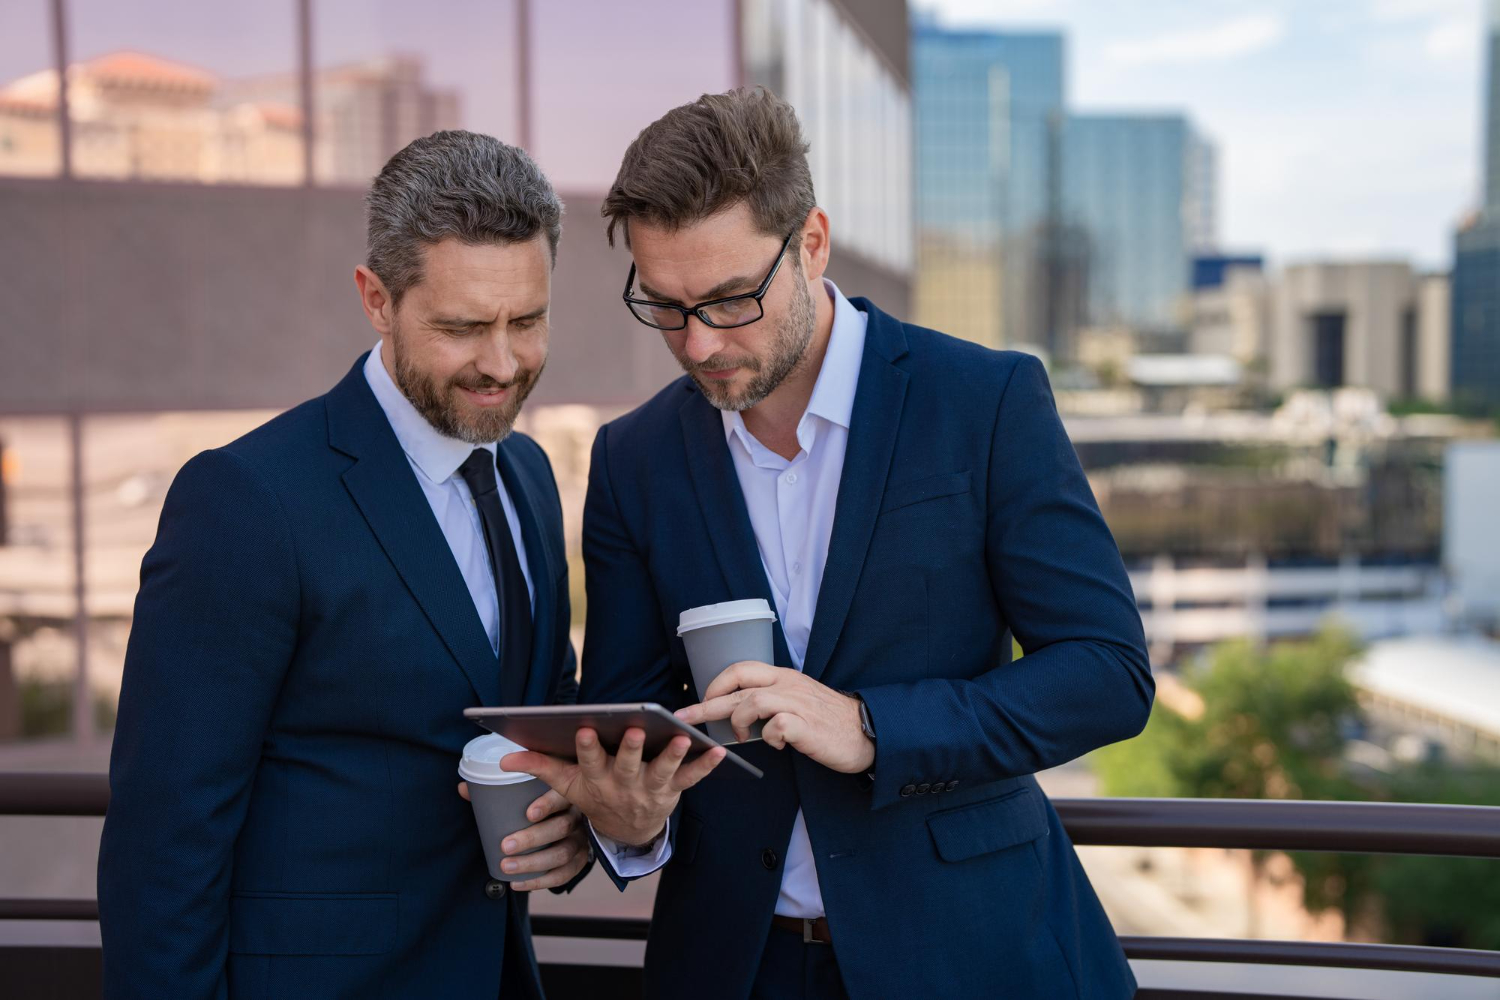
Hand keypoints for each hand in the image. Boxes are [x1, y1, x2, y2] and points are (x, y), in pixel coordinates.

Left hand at [456, 784, 589, 890]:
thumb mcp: (524, 795)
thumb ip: (495, 792)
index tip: (528, 814)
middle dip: (533, 838)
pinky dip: (540, 881)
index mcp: (566, 794)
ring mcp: (581, 840)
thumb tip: (463, 789)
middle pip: (561, 827)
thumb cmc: (539, 805)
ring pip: (562, 853)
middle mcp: (578, 817)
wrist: (564, 823)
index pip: (562, 795)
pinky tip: (518, 883)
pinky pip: (563, 875)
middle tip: (506, 845)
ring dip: (533, 862)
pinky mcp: (579, 861)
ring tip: (507, 866)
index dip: (548, 804)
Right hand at [498, 727, 726, 847]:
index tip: (582, 728)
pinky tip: (718, 750)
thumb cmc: (596, 797)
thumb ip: (539, 767)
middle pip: (625, 766)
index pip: (588, 763)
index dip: (586, 748)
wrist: (627, 832)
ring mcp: (649, 789)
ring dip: (673, 755)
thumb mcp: (567, 786)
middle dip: (628, 749)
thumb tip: (504, 759)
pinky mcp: (673, 791)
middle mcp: (622, 785)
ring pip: (661, 771)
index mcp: (595, 781)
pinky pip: (691, 778)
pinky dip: (706, 765)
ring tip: (683, 738)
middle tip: (633, 730)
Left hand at [674, 661, 874, 774]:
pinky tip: (776, 745)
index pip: (741, 669)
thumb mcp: (798, 699)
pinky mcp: (807, 727)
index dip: (716, 683)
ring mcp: (798, 705)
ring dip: (737, 721)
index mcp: (783, 677)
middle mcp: (788, 686)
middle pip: (737, 687)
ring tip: (738, 737)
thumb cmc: (828, 719)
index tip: (701, 700)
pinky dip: (768, 737)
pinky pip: (776, 727)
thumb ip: (771, 701)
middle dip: (705, 704)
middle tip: (686, 719)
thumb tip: (737, 713)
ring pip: (752, 702)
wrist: (867, 731)